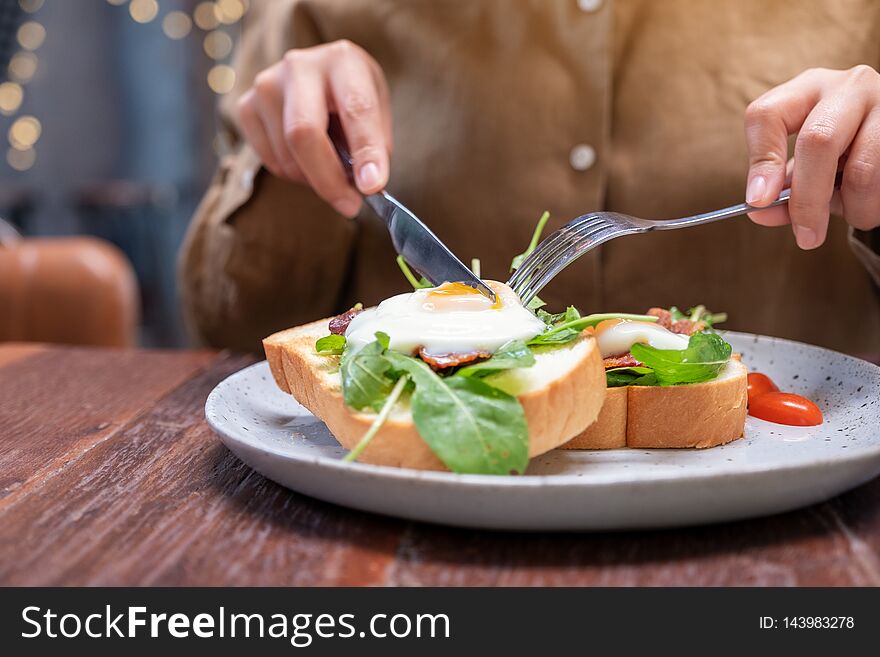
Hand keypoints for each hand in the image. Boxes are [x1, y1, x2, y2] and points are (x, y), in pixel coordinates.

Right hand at [236, 40, 392, 216]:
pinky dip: (295, 175)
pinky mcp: (246, 107)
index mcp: (343, 62)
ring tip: (331, 169)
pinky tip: (307, 160)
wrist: (319, 77)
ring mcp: (266, 85)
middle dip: (328, 179)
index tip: (372, 186)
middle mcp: (299, 66)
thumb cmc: (352, 98)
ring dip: (314, 179)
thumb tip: (366, 185)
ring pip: (287, 156)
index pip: (355, 109)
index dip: (365, 152)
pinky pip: (271, 162)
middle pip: (303, 132)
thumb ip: (375, 147)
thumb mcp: (378, 113)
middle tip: (349, 205)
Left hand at [744, 65, 879, 248]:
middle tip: (807, 236)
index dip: (762, 161)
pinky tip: (871, 202)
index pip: (768, 115)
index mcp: (806, 91)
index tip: (759, 202)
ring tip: (855, 214)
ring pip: (862, 169)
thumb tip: (760, 212)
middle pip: (817, 141)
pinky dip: (874, 204)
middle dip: (808, 199)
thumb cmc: (841, 151)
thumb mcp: (807, 164)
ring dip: (855, 207)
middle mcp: (847, 87)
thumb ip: (782, 188)